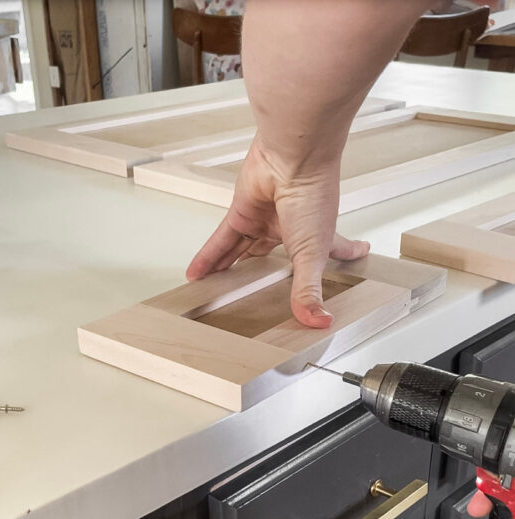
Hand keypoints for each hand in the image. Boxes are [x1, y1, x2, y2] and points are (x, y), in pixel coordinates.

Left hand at [186, 135, 369, 328]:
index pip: (335, 250)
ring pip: (243, 250)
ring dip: (230, 267)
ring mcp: (265, 219)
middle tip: (258, 282)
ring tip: (218, 286)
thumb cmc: (313, 195)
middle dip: (265, 269)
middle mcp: (291, 228)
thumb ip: (308, 290)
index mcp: (318, 236)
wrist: (293, 156)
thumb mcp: (312, 254)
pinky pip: (221, 239)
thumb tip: (317, 321)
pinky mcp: (241, 212)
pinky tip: (198, 272)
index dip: (347, 254)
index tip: (360, 252)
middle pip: (275, 255)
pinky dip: (208, 256)